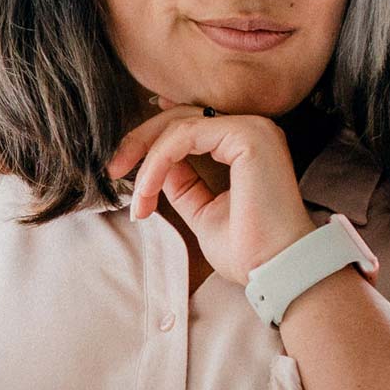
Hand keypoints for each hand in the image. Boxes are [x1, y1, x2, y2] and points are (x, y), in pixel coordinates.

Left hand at [110, 106, 317, 283]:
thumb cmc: (249, 252)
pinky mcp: (247, 136)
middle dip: (140, 141)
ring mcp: (253, 129)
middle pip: (181, 118)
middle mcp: (253, 130)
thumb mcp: (203, 213)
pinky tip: (148, 189)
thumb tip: (157, 167)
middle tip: (113, 169)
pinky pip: (184, 136)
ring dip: (147, 158)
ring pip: (179, 125)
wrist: (275, 271)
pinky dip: (158, 161)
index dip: (152, 143)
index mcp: (247, 146)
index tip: (124, 170)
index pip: (191, 128)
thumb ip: (184, 185)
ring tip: (137, 195)